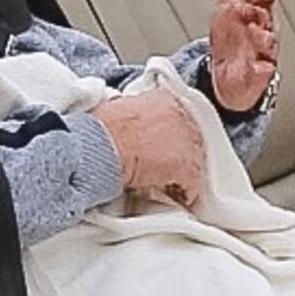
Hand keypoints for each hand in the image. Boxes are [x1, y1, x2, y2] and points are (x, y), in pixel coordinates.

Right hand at [96, 86, 208, 212]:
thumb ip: (137, 116)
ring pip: (194, 160)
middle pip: (190, 138)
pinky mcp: (184, 164)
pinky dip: (185, 191)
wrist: (100, 145)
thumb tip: (132, 127)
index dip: (171, 137)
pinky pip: (191, 182)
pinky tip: (177, 197)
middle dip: (180, 153)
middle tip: (170, 167)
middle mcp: (180, 115)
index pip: (178, 118)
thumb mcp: (120, 110)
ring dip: (183, 173)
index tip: (166, 147)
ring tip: (173, 185)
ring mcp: (186, 140)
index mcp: (163, 99)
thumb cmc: (101, 129)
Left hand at [205, 0, 279, 112]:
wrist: (231, 77)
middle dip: (260, 11)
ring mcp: (262, 53)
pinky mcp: (259, 76)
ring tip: (254, 31)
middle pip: (267, 18)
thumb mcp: (227, 4)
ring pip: (268, 43)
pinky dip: (260, 69)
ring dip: (263, 37)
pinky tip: (257, 65)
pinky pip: (262, 72)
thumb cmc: (233, 38)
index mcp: (256, 12)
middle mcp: (262, 31)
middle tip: (247, 7)